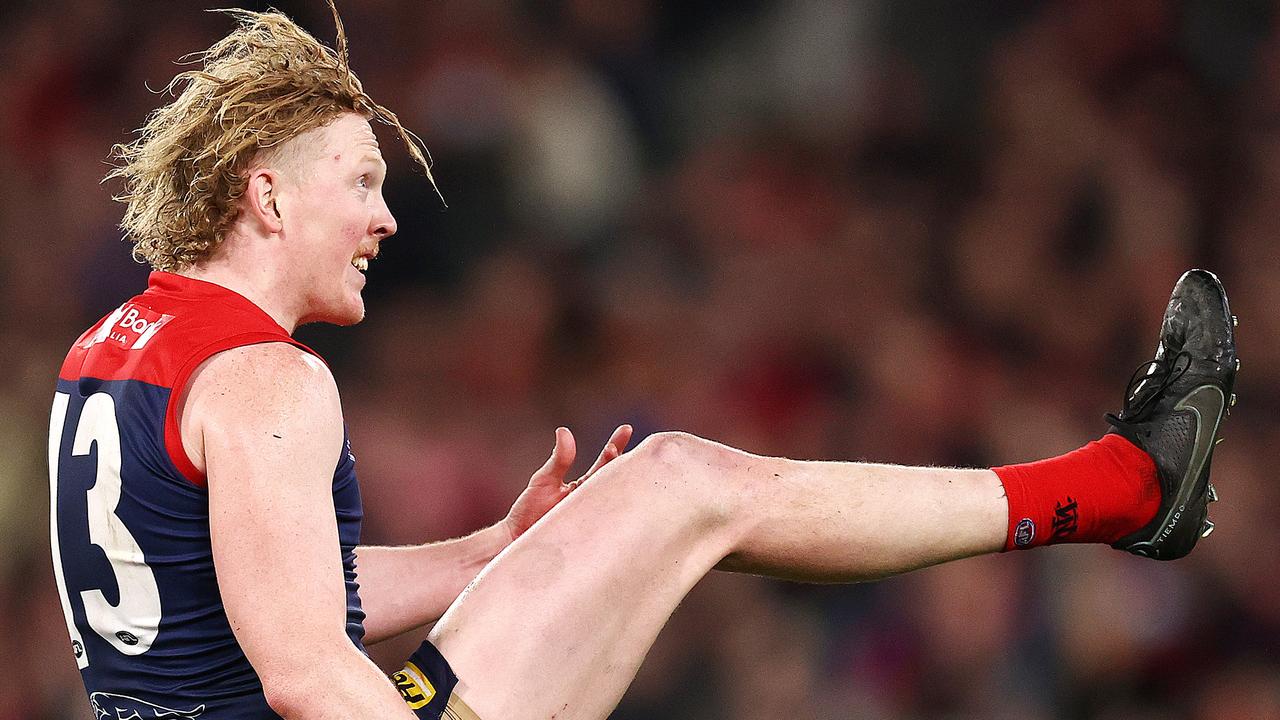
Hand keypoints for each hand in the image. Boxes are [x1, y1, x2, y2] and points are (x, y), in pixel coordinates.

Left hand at [502, 424, 632, 540]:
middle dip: (620, 464)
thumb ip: (560, 459)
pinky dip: (613, 517)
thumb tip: (564, 431)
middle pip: (615, 481)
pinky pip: (604, 527)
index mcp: (584, 487)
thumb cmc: (529, 511)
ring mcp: (592, 520)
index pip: (605, 464)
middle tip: (614, 451)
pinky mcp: (588, 538)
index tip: (626, 428)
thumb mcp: (545, 480)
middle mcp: (592, 502)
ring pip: (613, 502)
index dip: (616, 446)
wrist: (514, 541)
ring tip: (616, 469)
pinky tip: (616, 506)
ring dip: (616, 486)